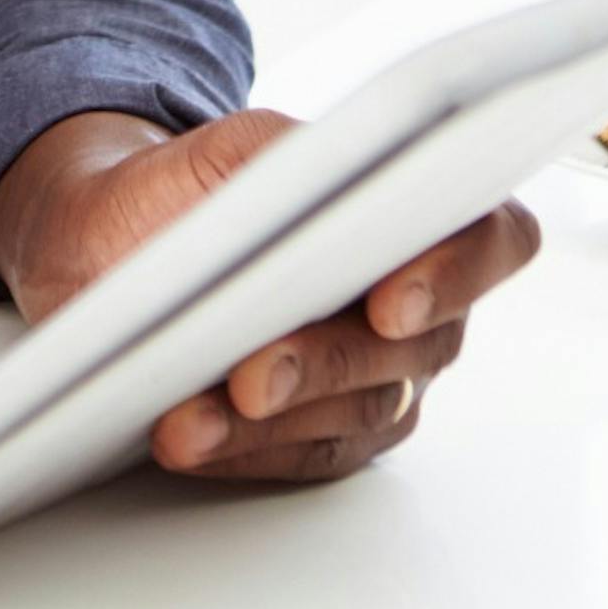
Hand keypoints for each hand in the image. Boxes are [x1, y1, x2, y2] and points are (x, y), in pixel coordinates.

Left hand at [0, 109, 542, 485]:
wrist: (116, 248)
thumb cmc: (183, 192)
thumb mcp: (225, 151)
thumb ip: (282, 154)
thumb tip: (318, 175)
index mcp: (419, 210)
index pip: (491, 239)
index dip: (457, 272)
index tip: (389, 303)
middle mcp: (421, 302)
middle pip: (414, 346)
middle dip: (324, 363)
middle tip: (252, 376)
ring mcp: (382, 377)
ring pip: (355, 413)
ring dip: (266, 422)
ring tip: (187, 419)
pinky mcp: (332, 438)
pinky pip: (303, 457)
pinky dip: (239, 450)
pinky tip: (189, 440)